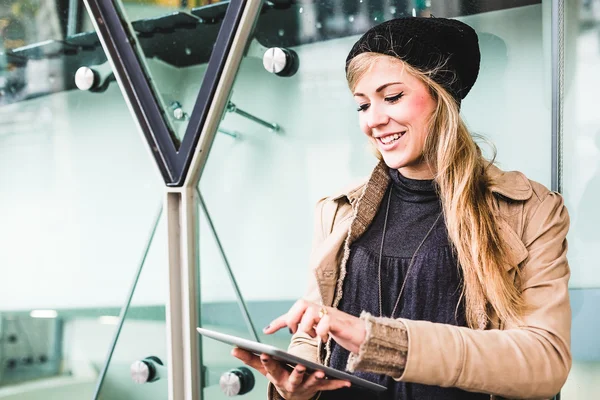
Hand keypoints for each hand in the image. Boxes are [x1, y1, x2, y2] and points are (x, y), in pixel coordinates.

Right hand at [232, 348, 349, 398]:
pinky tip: (347, 381)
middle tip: (300, 365)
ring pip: (311, 382)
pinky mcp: (318, 386)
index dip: (267, 360)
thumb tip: (233, 348)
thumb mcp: (264, 369)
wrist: (293, 396)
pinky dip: (337, 384)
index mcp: (277, 375)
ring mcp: (306, 386)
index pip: (270, 367)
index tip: (264, 351)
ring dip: (316, 377)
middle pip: (293, 377)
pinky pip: (328, 386)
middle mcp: (291, 382)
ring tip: (320, 372)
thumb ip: (250, 358)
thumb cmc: (278, 376)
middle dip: (297, 372)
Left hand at [263, 299, 366, 353]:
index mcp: (315, 311)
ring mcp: (331, 314)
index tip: (266, 331)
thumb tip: (293, 330)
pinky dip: (321, 331)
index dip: (279, 321)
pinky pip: (326, 321)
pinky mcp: (340, 321)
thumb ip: (308, 327)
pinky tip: (324, 339)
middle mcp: (322, 309)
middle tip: (297, 332)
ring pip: (311, 311)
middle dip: (294, 318)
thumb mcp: (321, 330)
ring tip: (313, 335)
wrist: (365, 335)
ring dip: (307, 325)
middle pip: (300, 303)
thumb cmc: (343, 332)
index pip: (293, 312)